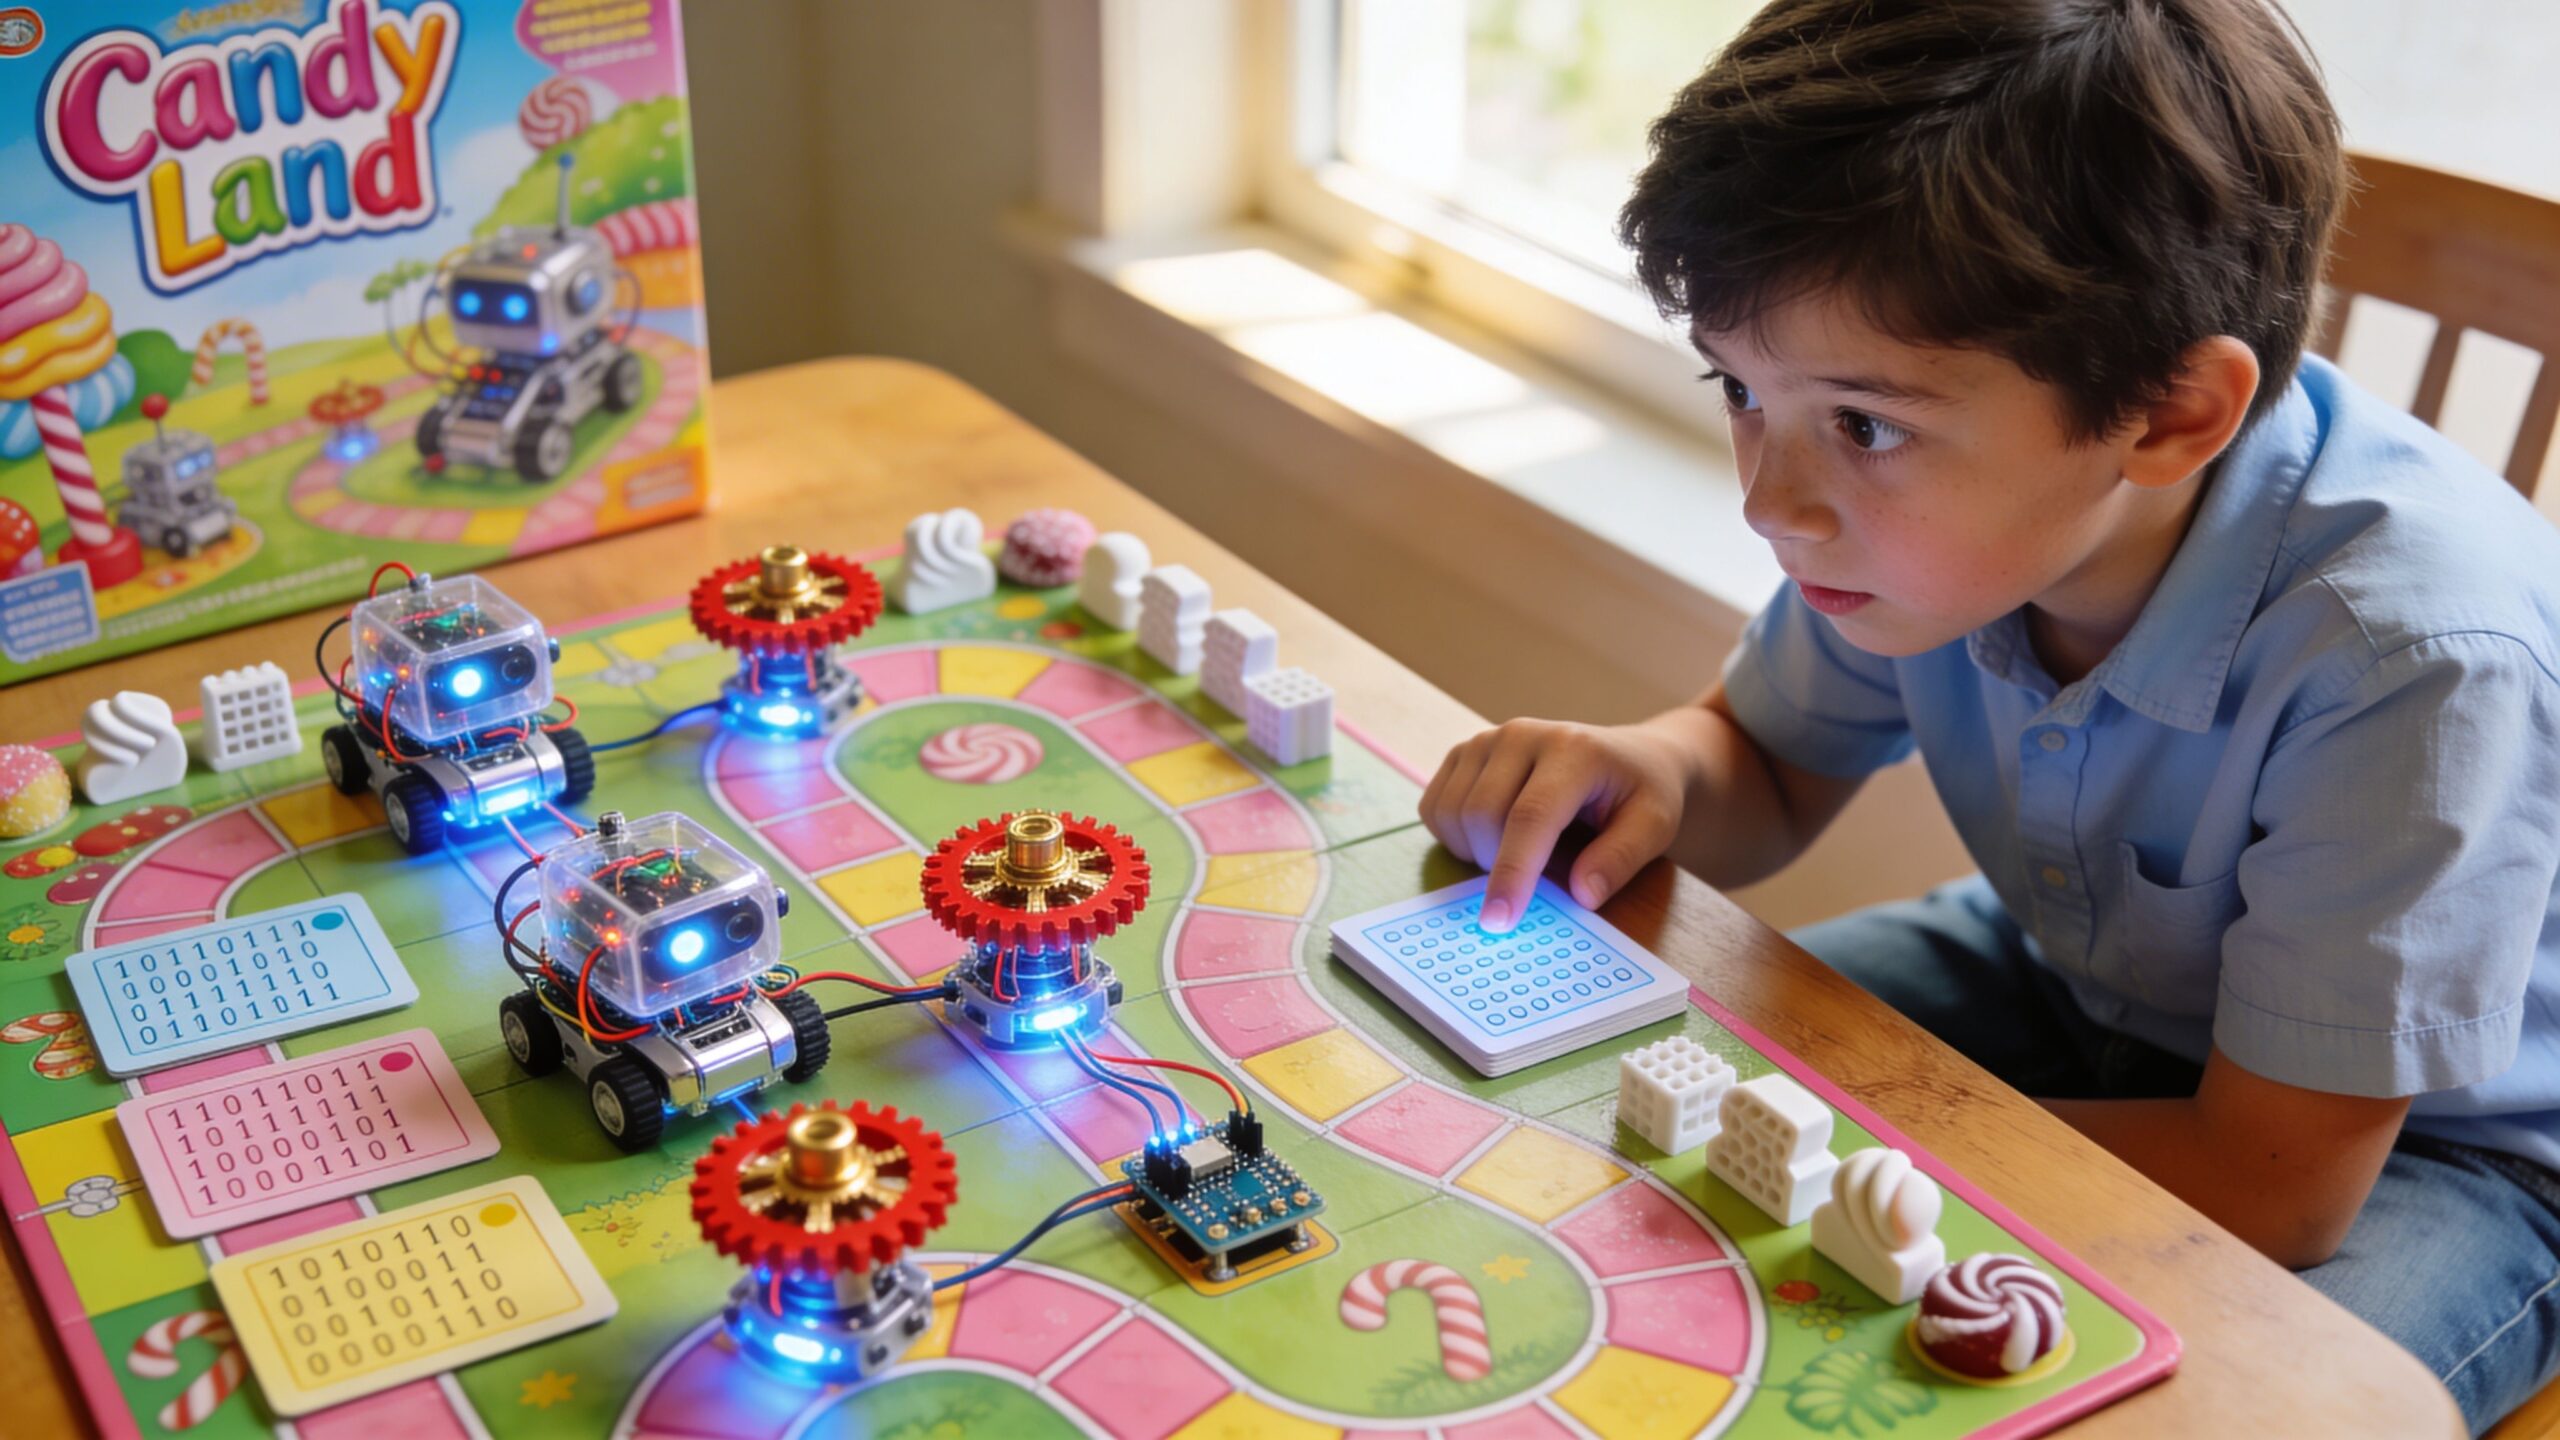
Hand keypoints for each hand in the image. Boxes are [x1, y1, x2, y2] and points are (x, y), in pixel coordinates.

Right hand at [1420, 718, 1690, 932]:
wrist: (1628, 756)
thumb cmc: (1641, 793)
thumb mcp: (1656, 825)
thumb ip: (1621, 858)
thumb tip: (1581, 895)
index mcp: (1573, 750)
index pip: (1530, 816)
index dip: (1512, 873)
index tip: (1500, 923)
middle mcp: (1521, 735)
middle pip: (1481, 815)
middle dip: (1496, 866)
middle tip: (1533, 879)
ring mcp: (1486, 740)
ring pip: (1452, 813)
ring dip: (1474, 853)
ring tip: (1517, 854)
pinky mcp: (1463, 752)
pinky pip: (1434, 806)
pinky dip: (1452, 837)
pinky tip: (1489, 839)